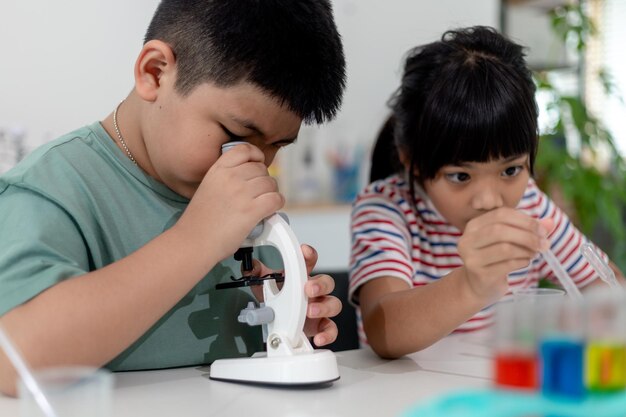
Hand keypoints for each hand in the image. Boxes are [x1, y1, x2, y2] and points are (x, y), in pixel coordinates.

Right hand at [175, 143, 283, 261]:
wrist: (192, 241)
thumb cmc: (200, 221)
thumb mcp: (208, 187)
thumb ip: (227, 178)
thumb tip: (251, 179)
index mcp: (218, 170)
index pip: (245, 149)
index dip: (256, 156)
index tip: (258, 165)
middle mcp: (230, 177)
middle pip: (262, 169)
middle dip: (264, 181)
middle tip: (258, 194)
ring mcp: (241, 193)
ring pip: (271, 184)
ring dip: (271, 193)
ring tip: (263, 204)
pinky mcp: (251, 210)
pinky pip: (276, 199)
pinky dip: (277, 204)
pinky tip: (269, 210)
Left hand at [246, 244, 341, 346]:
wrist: (278, 322)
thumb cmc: (277, 300)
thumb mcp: (263, 285)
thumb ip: (257, 274)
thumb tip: (251, 266)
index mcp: (302, 277)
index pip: (310, 261)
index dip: (309, 255)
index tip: (304, 251)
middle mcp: (315, 292)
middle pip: (327, 282)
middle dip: (320, 284)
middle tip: (308, 289)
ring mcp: (320, 308)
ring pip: (333, 304)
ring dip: (323, 307)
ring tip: (310, 311)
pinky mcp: (320, 326)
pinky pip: (331, 329)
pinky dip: (327, 334)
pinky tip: (319, 338)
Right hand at [457, 207, 550, 302]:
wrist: (479, 285)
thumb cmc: (496, 258)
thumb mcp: (509, 239)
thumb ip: (528, 229)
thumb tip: (551, 222)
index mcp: (474, 225)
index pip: (501, 214)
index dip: (525, 220)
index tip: (543, 230)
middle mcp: (467, 239)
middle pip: (500, 230)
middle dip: (528, 236)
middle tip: (544, 244)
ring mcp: (471, 257)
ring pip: (505, 248)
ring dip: (526, 250)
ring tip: (534, 253)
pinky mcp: (479, 273)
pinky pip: (507, 265)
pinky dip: (522, 262)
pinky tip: (525, 262)